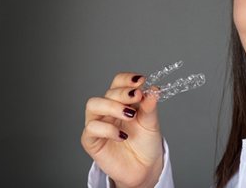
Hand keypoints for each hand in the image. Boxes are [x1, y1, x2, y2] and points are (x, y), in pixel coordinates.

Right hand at [81, 73, 163, 187]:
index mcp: (122, 101)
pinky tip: (123, 135)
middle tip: (137, 97)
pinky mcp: (92, 141)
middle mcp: (108, 109)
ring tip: (130, 115)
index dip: (127, 79)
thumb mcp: (151, 122)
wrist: (144, 167)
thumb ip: (150, 107)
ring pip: (93, 105)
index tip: (141, 81)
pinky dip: (107, 129)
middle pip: (107, 92)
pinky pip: (92, 129)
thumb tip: (154, 89)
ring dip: (112, 106)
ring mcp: (98, 124)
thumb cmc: (145, 142)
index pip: (118, 82)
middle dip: (123, 93)